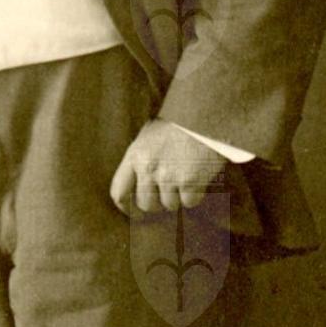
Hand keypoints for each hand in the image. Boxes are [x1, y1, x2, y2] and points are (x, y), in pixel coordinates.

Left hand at [109, 120, 224, 214]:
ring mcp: (169, 176)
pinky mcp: (189, 182)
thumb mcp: (149, 137)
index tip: (136, 212)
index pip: (119, 192)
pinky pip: (189, 202)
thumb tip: (136, 189)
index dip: (126, 207)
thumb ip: (140, 160)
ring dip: (179, 196)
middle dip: (158, 204)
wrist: (206, 114)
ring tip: (187, 175)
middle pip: (146, 204)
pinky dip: (196, 194)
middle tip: (169, 193)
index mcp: (135, 155)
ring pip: (170, 205)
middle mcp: (148, 168)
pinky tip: (199, 176)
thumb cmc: (179, 124)